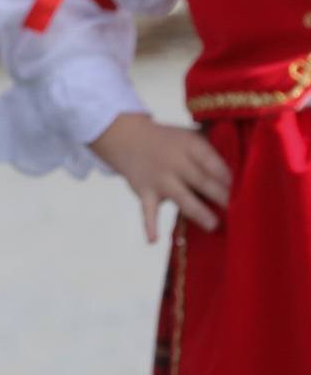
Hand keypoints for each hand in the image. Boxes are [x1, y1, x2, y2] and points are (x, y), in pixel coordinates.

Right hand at [90, 112, 233, 239]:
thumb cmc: (170, 141)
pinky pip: (147, 211)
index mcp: (189, 145)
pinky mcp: (144, 192)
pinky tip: (153, 240)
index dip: (227, 174)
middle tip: (240, 211)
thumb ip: (213, 147)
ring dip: (197, 211)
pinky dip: (149, 225)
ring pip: (181, 197)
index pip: (211, 160)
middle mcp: (174, 161)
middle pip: (201, 180)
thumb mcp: (190, 135)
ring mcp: (159, 178)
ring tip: (213, 225)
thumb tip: (247, 161)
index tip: (245, 187)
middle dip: (220, 195)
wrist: (128, 138)